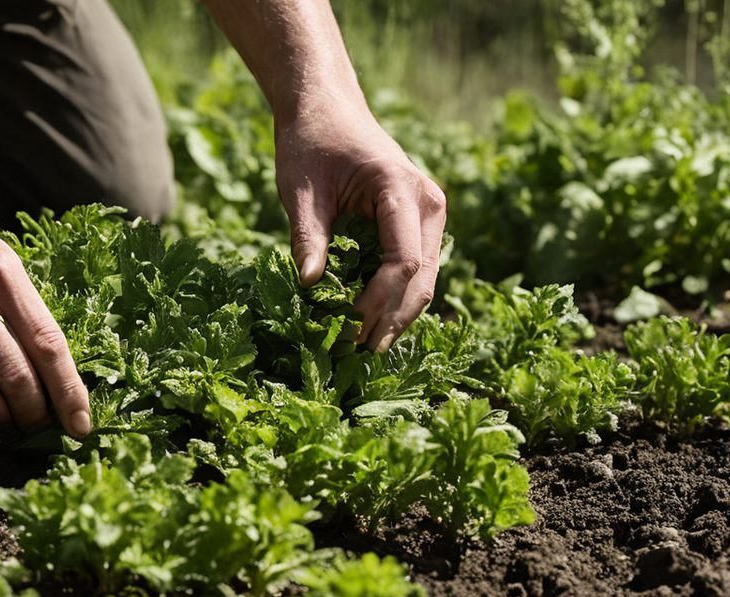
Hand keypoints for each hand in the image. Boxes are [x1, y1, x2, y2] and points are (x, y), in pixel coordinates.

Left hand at [275, 105, 445, 351]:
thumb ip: (307, 236)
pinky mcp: (420, 225)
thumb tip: (309, 285)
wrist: (326, 107)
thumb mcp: (300, 189)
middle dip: (390, 320)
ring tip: (361, 347)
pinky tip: (367, 323)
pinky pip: (415, 271)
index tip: (346, 330)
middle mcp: (428, 203)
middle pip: (422, 280)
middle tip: (354, 354)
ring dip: (395, 316)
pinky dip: (394, 299)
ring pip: (424, 282)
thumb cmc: (311, 142)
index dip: (378, 303)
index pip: (403, 263)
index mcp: (401, 189)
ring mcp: (430, 215)